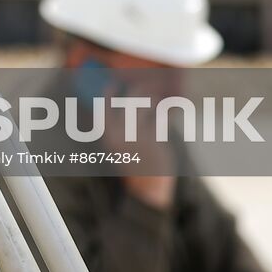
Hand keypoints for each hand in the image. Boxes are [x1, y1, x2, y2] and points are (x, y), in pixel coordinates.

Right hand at [100, 69, 178, 209]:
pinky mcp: (155, 140)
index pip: (104, 107)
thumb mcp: (117, 145)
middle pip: (129, 101)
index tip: (112, 85)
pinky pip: (161, 118)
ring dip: (153, 99)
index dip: (108, 93)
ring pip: (146, 106)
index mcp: (108, 135)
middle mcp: (120, 134)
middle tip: (143, 87)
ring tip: (157, 100)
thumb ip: (115, 126)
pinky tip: (168, 113)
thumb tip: (118, 101)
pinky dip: (166, 113)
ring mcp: (138, 136)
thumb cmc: (133, 161)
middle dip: (138, 90)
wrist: (147, 186)